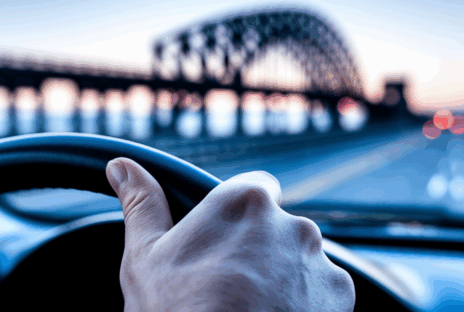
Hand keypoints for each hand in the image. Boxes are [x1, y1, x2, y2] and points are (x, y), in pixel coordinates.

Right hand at [105, 158, 354, 310]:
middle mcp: (292, 223)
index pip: (253, 188)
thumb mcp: (145, 258)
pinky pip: (322, 292)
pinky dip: (305, 305)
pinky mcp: (340, 296)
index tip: (222, 244)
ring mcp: (320, 261)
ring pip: (300, 261)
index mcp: (245, 201)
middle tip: (228, 288)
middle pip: (277, 228)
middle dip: (259, 252)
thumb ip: (142, 204)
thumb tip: (123, 166)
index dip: (236, 217)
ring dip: (283, 279)